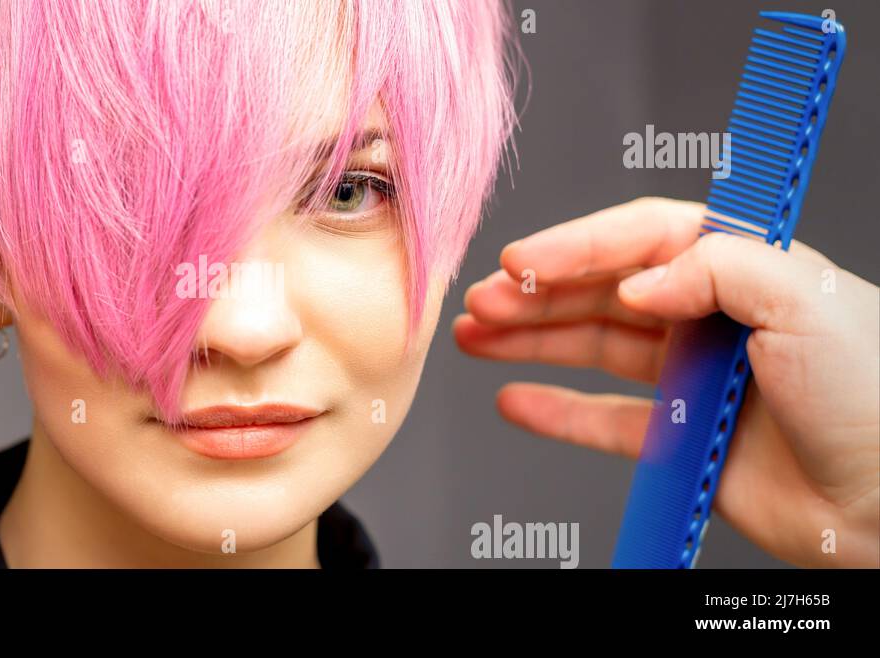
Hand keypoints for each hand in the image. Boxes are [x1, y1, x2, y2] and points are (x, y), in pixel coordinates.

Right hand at [454, 197, 879, 567]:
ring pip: (593, 349)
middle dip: (537, 293)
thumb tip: (638, 282)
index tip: (521, 260)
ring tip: (475, 337)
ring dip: (531, 340)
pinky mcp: (682, 437)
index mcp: (744, 268)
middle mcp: (712, 316)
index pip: (643, 238)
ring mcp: (693, 377)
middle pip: (605, 292)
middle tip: (481, 301)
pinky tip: (514, 399)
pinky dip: (557, 410)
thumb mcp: (804, 300)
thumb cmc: (873, 396)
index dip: (576, 245)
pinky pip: (604, 420)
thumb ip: (715, 268)